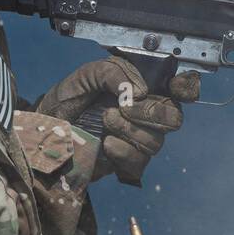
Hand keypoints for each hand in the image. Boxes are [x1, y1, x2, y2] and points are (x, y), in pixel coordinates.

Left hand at [35, 57, 199, 185]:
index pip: (180, 88)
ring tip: (105, 120)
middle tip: (122, 107)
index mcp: (144, 88)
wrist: (46, 129)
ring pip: (156, 141)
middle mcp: (148, 113)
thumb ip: (114, 72)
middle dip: (150, 112)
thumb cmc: (69, 98)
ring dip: (130, 130)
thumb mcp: (88, 74)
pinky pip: (139, 161)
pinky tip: (106, 143)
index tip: (175, 88)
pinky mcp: (127, 161)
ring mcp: (139, 139)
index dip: (187, 87)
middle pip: (174, 117)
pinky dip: (123, 150)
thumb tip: (139, 91)